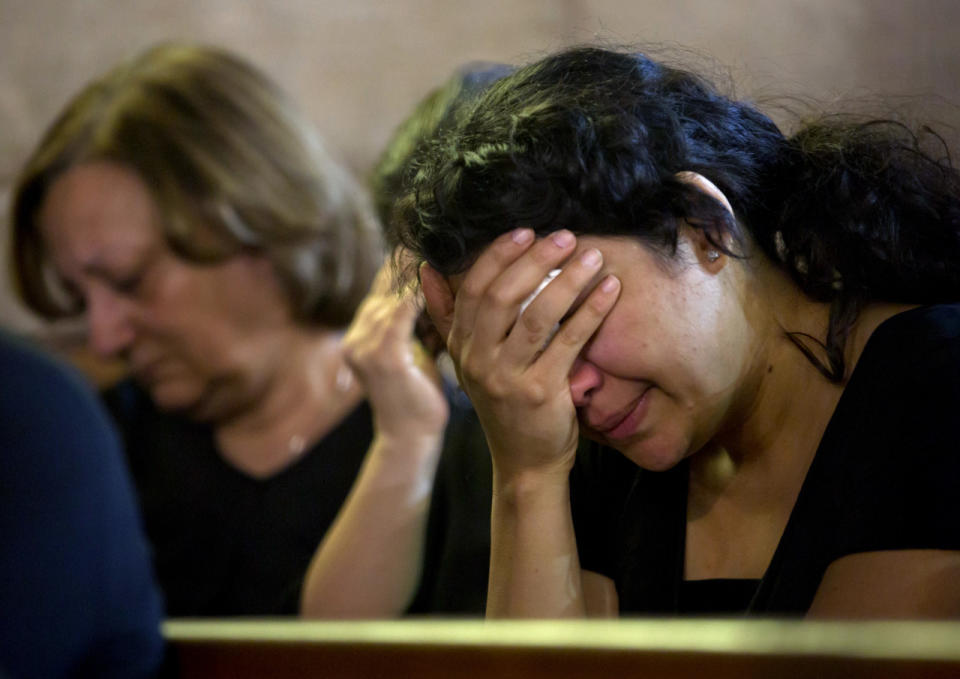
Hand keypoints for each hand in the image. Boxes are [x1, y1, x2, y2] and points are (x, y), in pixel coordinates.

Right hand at [342, 256, 448, 446]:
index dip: (413, 258)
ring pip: (395, 290)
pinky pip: (402, 311)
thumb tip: (444, 280)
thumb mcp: (421, 348)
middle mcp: (359, 331)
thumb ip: (423, 316)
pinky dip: (421, 292)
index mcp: (366, 328)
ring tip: (453, 248)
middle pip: (389, 279)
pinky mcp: (381, 355)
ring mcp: (365, 343)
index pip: (388, 280)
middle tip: (451, 233)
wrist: (410, 438)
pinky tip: (443, 277)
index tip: (443, 238)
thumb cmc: (421, 394)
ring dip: (424, 268)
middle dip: (419, 257)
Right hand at [421, 229, 619, 481]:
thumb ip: (448, 315)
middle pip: (502, 296)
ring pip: (536, 315)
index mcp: (461, 345)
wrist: (525, 461)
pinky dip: (591, 311)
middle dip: (536, 260)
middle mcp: (478, 360)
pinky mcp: (539, 392)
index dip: (499, 255)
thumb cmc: (504, 401)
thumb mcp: (470, 360)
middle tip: (567, 238)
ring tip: (593, 257)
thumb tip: (427, 269)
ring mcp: (506, 378)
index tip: (527, 232)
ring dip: (567, 280)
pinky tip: (611, 291)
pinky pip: (568, 341)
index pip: (473, 289)